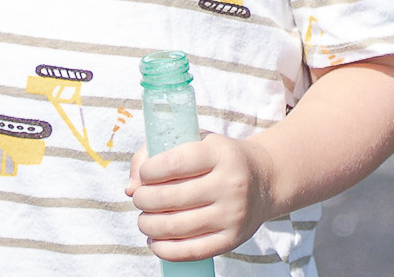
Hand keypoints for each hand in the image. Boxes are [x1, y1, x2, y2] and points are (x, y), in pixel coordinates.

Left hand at [127, 135, 273, 261]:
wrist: (264, 180)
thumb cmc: (219, 159)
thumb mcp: (197, 142)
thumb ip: (158, 154)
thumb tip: (129, 187)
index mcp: (220, 153)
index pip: (174, 163)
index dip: (148, 171)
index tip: (144, 174)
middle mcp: (230, 184)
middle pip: (171, 197)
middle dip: (144, 199)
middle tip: (139, 198)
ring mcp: (232, 214)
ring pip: (178, 226)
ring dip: (149, 225)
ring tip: (144, 219)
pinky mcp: (232, 240)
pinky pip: (192, 251)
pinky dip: (166, 250)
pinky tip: (155, 241)